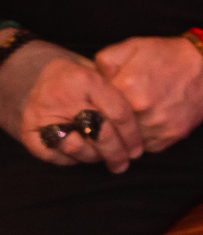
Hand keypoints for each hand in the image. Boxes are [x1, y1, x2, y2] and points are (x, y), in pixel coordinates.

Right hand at [2, 42, 143, 170]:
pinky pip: (54, 155)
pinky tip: (83, 158)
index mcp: (86, 80)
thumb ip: (115, 90)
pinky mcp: (28, 132)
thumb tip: (142, 118)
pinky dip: (71, 160)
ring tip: (106, 160)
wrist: (28, 74)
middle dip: (117, 153)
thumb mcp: (95, 71)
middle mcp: (64, 97)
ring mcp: (43, 116)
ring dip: (95, 158)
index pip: (118, 112)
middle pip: (100, 133)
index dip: (132, 135)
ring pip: (77, 147)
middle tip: (125, 163)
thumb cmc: (72, 75)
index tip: (138, 149)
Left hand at [95, 35, 202, 152]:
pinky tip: (145, 127)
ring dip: (125, 137)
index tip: (91, 112)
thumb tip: (89, 80)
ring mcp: (159, 125)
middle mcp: (142, 109)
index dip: (92, 111)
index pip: (95, 110)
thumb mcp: (132, 46)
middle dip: (107, 126)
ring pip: (128, 142)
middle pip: (110, 129)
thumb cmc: (166, 54)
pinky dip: (144, 141)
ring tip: (126, 125)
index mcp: (127, 87)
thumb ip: (104, 61)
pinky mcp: (173, 136)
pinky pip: (147, 148)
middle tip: (105, 123)